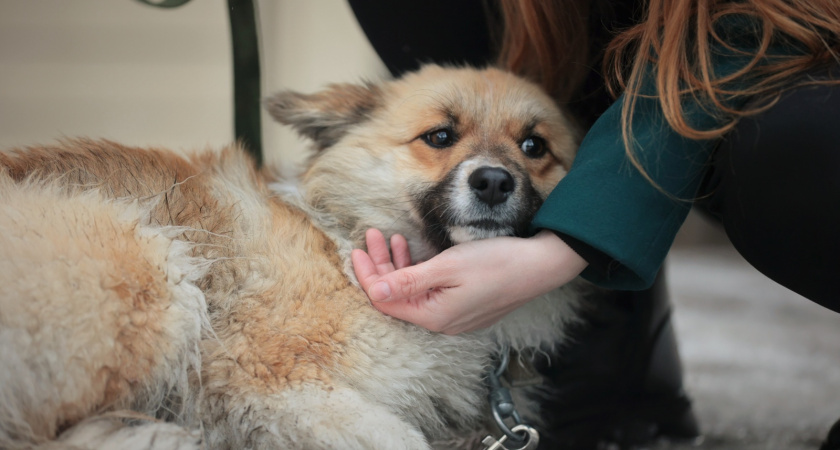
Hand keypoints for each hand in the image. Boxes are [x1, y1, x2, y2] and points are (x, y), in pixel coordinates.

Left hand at [351, 228, 587, 333]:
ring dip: (399, 266)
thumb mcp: (448, 267)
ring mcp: (454, 315)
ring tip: (390, 238)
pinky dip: (417, 271)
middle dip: (381, 266)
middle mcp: (442, 321)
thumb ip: (409, 281)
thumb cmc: (497, 263)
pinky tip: (413, 251)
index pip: (386, 300)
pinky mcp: (465, 305)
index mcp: (434, 316)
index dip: (368, 276)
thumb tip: (375, 292)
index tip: (358, 249)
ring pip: (413, 292)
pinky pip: (429, 291)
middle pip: (398, 296)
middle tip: (373, 236)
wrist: (540, 266)